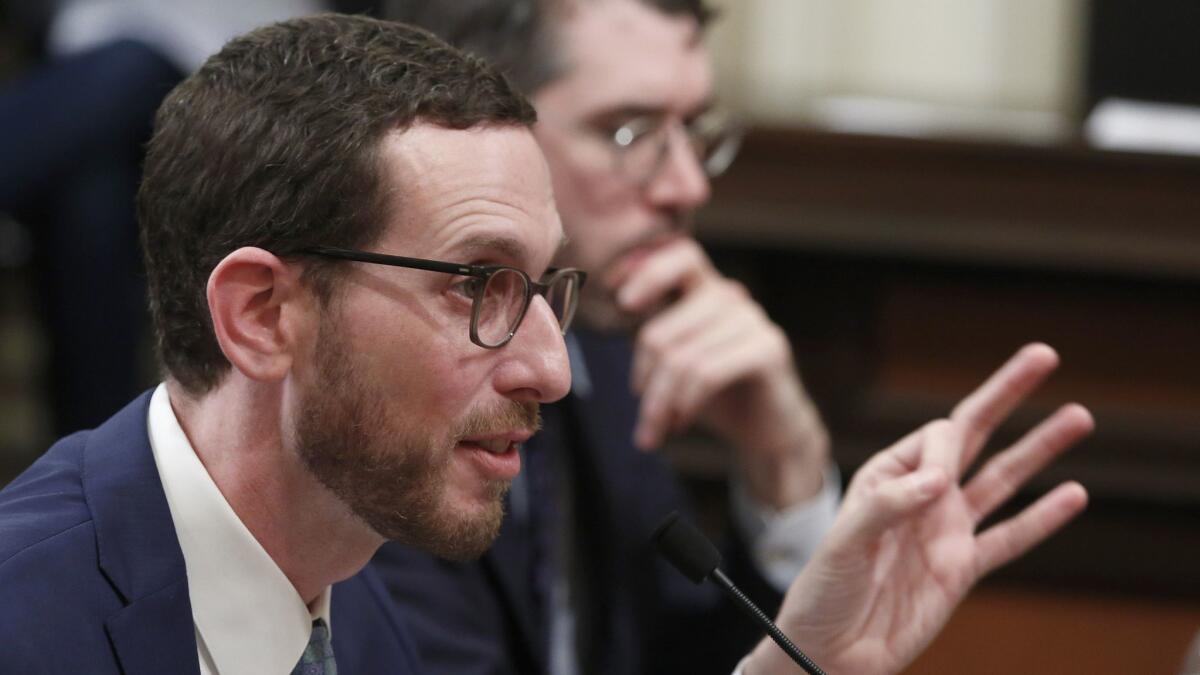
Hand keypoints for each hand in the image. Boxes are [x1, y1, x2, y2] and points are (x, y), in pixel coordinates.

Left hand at [611, 237, 827, 507]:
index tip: (623, 305)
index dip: (649, 274)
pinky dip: (686, 403)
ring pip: (682, 360)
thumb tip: (616, 305)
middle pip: (662, 332)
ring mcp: (752, 319)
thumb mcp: (677, 357)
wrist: (768, 429)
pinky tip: (682, 422)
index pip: (681, 255)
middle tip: (645, 419)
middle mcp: (731, 296)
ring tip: (657, 431)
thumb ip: (654, 332)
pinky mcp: (768, 348)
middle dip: (645, 382)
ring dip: (662, 404)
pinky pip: (707, 373)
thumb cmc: (716, 392)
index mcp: (706, 289)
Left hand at [745, 343, 1091, 674]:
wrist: (830, 652)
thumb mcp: (844, 542)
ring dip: (1039, 449)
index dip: (946, 452)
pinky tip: (1073, 493)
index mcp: (887, 477)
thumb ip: (890, 505)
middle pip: (972, 435)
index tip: (936, 488)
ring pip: (1002, 480)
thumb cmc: (823, 592)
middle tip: (1043, 356)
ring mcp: (946, 530)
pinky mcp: (962, 569)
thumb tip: (939, 480)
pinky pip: (1010, 538)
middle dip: (1006, 395)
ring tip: (1078, 415)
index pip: (936, 439)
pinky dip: (1042, 518)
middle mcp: (921, 496)